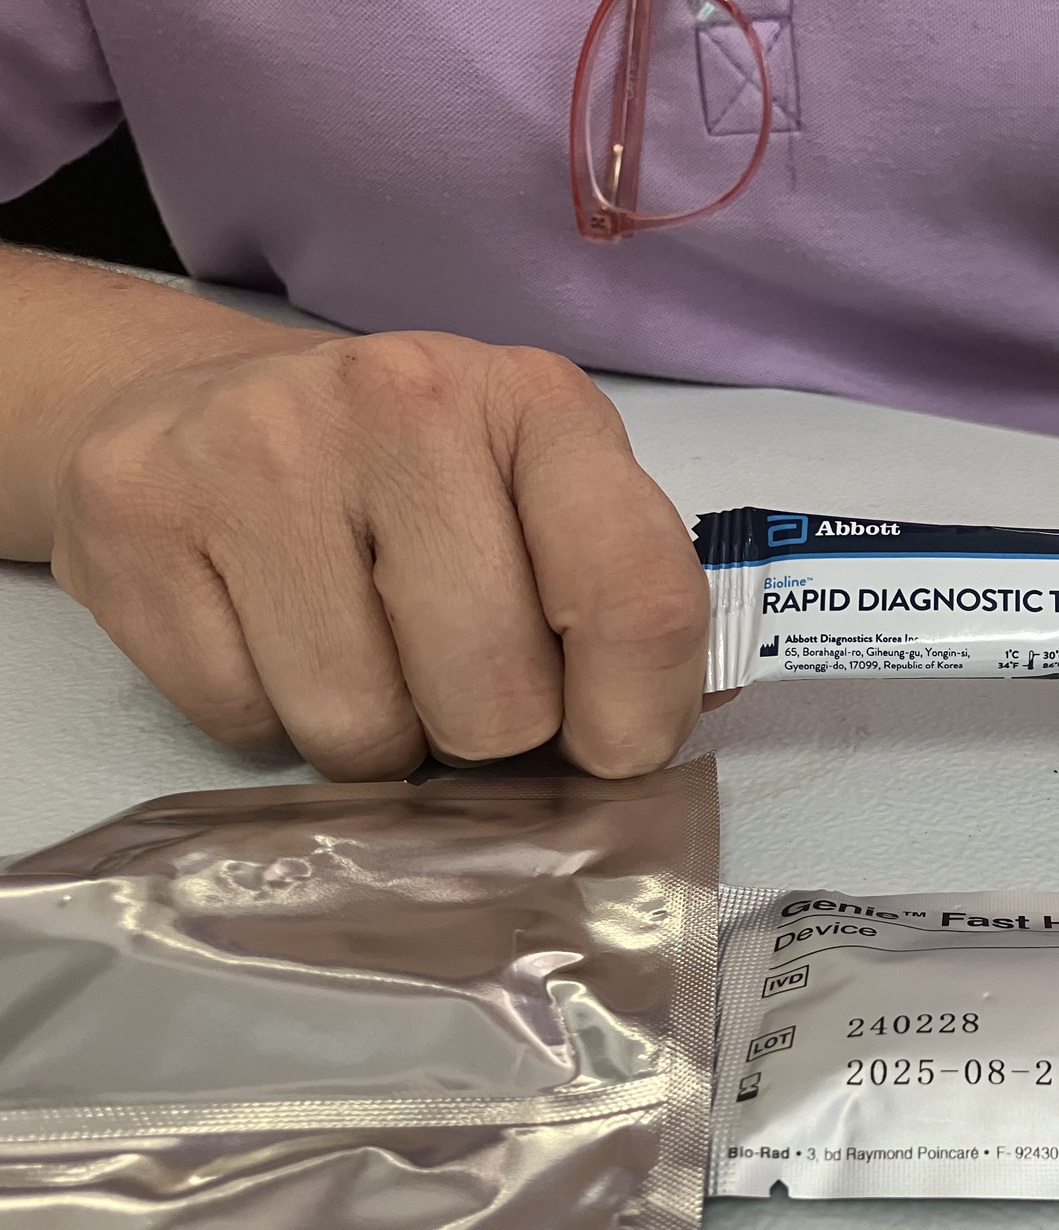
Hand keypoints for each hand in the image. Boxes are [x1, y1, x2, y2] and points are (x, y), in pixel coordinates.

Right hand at [50, 329, 709, 779]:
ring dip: (378, 738)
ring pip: (362, 733)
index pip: (636, 597)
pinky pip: (243, 720)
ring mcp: (259, 448)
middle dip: (488, 735)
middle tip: (456, 680)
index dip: (636, 719)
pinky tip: (269, 632)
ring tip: (363, 652)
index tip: (608, 748)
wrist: (198, 401)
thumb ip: (623, 599)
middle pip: (495, 698)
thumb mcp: (546, 498)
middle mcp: (404, 401)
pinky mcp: (138, 511)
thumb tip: (669, 729)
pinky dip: (268, 717)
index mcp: (540, 403)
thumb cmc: (414, 478)